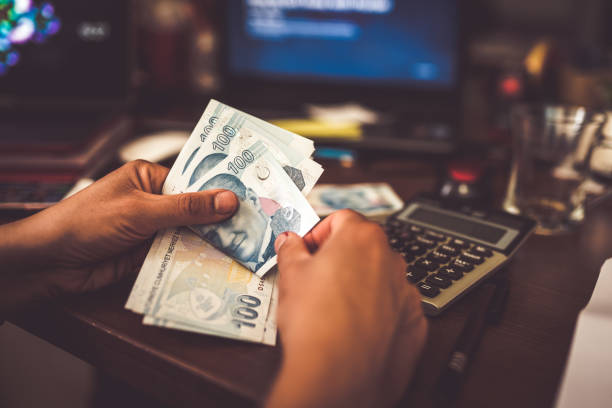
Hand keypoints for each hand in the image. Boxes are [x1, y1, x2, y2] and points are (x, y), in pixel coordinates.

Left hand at [0, 160, 237, 314]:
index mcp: (149, 178)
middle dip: (220, 221)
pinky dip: (195, 261)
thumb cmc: (89, 222)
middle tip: (257, 228)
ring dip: (210, 243)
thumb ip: (186, 208)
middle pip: (195, 211)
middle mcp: (153, 201)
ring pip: (189, 235)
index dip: (220, 191)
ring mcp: (151, 230)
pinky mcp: (148, 254)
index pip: (193, 182)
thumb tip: (229, 201)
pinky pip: (178, 256)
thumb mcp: (141, 210)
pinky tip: (221, 266)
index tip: (253, 199)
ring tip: (247, 248)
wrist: (50, 261)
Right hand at [266, 210, 426, 407]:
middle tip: (318, 280)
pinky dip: (379, 313)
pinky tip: (356, 329)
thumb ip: (291, 250)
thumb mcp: (290, 276)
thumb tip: (289, 240)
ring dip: (362, 285)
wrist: (339, 375)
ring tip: (336, 309)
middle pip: (364, 247)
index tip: (306, 251)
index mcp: (362, 238)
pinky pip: (395, 308)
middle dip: (342, 258)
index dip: (319, 234)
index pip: (342, 219)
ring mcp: (407, 291)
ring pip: (381, 278)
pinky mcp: (416, 322)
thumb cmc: (314, 320)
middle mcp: (392, 259)